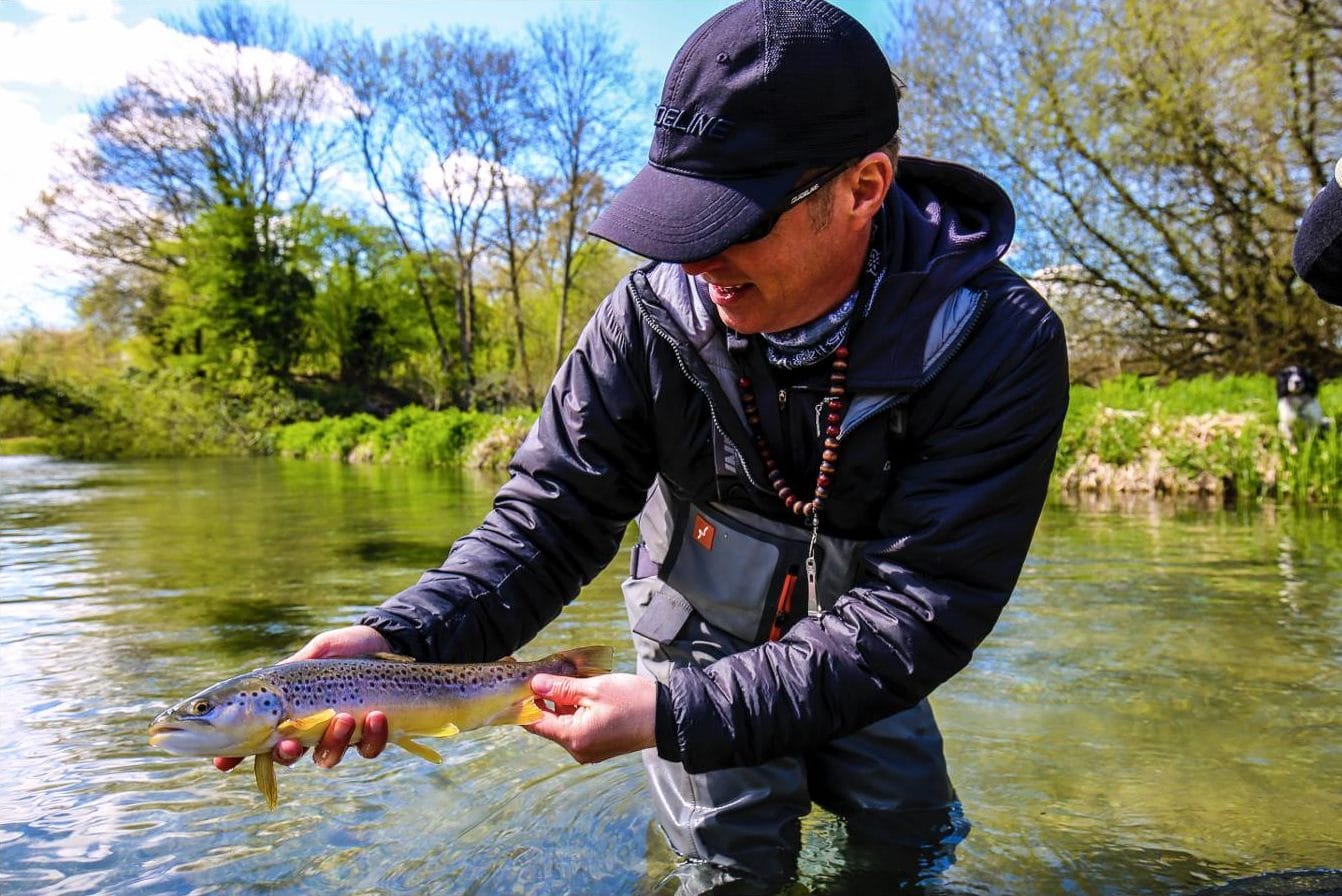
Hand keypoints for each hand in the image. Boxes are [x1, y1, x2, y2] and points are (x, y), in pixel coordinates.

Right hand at [213, 625, 392, 772]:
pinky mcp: (369, 735)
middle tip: (288, 744)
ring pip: (327, 757)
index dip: (234, 755)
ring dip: (333, 741)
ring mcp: (338, 736)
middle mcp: (308, 730)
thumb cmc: (344, 648)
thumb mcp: (316, 651)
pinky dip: (372, 736)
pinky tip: (376, 716)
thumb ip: (292, 667)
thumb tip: (261, 677)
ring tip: (344, 717)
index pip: (253, 738)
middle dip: (285, 756)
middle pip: (287, 757)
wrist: (386, 643)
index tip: (222, 762)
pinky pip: (368, 748)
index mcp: (285, 711)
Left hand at [525, 672, 656, 763]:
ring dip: (561, 704)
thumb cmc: (633, 701)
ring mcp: (588, 751)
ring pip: (562, 725)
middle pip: (547, 724)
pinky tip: (583, 693)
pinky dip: (574, 712)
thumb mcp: (594, 688)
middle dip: (544, 700)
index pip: (534, 722)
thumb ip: (561, 688)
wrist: (667, 718)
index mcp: (573, 737)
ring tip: (570, 681)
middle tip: (546, 674)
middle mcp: (577, 750)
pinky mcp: (598, 748)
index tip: (520, 684)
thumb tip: (535, 684)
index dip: (523, 703)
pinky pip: (576, 729)